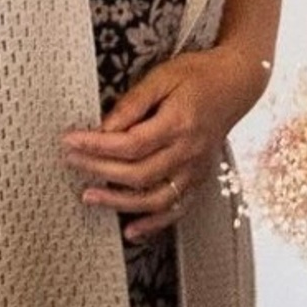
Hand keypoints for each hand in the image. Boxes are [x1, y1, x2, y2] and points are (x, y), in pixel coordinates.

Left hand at [62, 44, 267, 241]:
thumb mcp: (162, 77)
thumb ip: (133, 103)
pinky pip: (177, 209)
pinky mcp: (199, 178)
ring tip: (90, 197)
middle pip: (137, 173)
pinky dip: (154, 224)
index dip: (96, 146)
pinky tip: (132, 229)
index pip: (130, 144)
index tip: (70, 141)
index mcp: (179, 123)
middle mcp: (189, 151)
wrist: (236, 83)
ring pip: (155, 199)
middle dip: (98, 170)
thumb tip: (104, 127)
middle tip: (71, 162)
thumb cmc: (198, 76)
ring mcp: (196, 169)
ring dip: (119, 203)